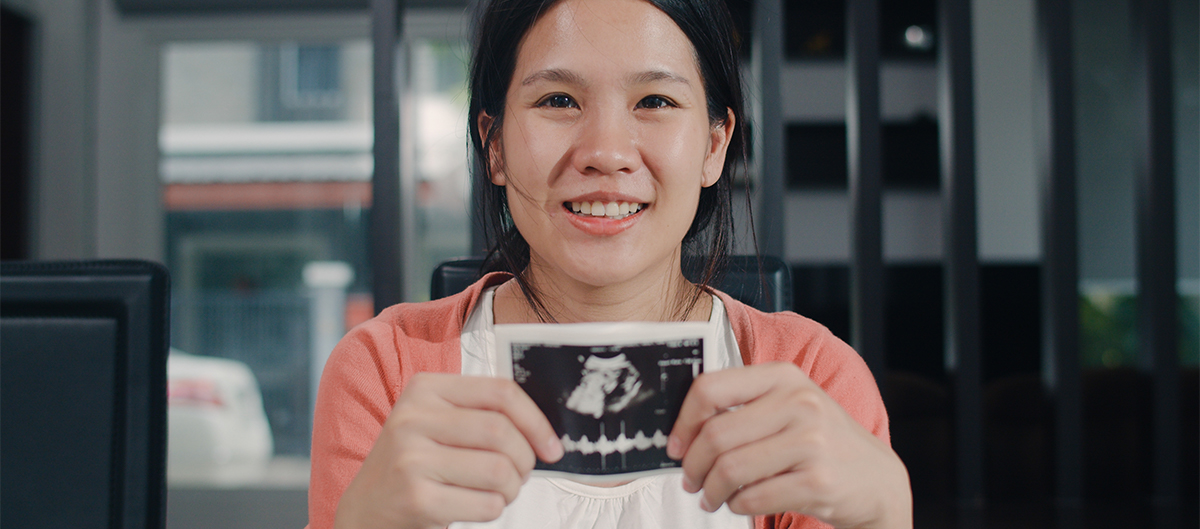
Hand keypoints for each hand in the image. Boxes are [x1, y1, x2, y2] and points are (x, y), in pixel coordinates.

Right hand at [334, 373, 563, 528]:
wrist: (365, 509)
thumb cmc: (416, 464)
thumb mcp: (436, 423)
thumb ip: (481, 413)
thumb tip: (546, 430)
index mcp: (424, 389)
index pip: (500, 391)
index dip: (536, 420)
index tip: (552, 445)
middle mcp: (413, 418)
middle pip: (501, 432)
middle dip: (525, 459)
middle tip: (523, 473)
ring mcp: (411, 459)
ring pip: (499, 470)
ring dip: (512, 488)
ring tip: (500, 491)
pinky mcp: (416, 499)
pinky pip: (486, 504)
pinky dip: (494, 509)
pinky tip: (476, 506)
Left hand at [666, 363, 910, 528]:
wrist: (877, 479)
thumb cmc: (821, 441)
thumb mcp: (790, 406)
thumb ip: (744, 407)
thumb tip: (682, 433)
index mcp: (783, 377)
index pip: (711, 387)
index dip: (683, 421)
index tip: (675, 444)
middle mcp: (799, 403)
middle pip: (715, 434)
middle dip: (692, 464)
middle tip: (690, 479)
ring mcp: (811, 442)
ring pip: (730, 469)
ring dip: (710, 490)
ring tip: (711, 496)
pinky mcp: (818, 481)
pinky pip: (752, 497)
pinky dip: (736, 505)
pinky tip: (738, 503)